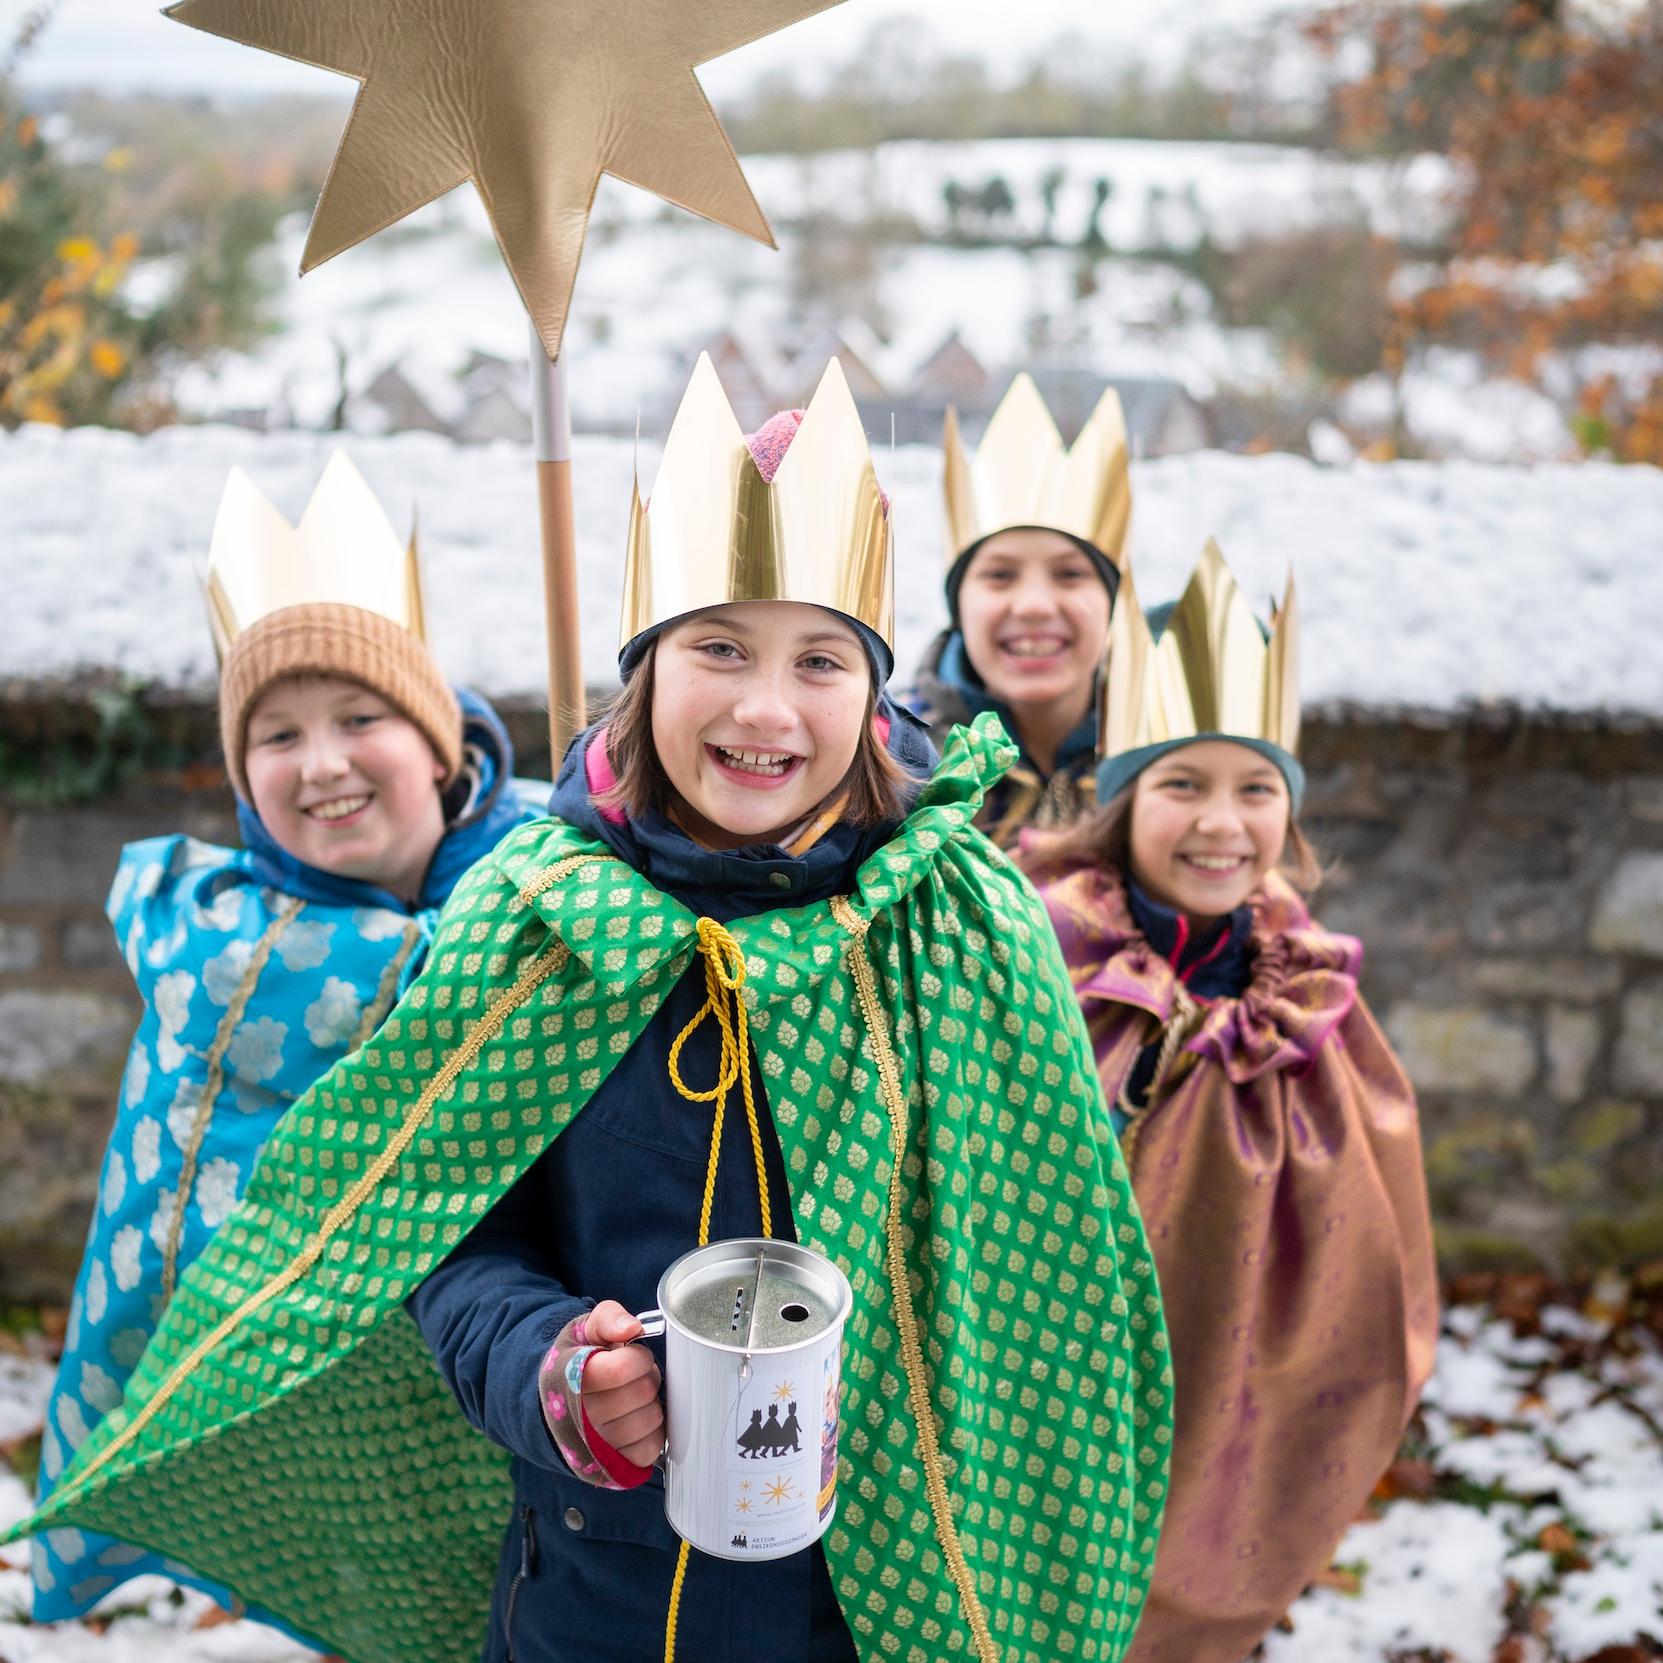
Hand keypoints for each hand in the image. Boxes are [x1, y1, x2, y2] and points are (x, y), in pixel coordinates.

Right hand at [581, 1301, 664, 1467]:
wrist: (558, 1400)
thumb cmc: (579, 1360)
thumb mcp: (586, 1329)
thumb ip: (609, 1318)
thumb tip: (632, 1328)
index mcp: (570, 1379)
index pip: (620, 1370)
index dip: (637, 1358)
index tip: (631, 1353)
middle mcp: (580, 1419)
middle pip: (642, 1393)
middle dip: (646, 1377)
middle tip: (634, 1375)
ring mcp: (597, 1447)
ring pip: (650, 1419)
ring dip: (650, 1403)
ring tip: (633, 1397)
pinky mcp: (614, 1465)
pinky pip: (651, 1447)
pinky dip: (651, 1431)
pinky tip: (635, 1419)